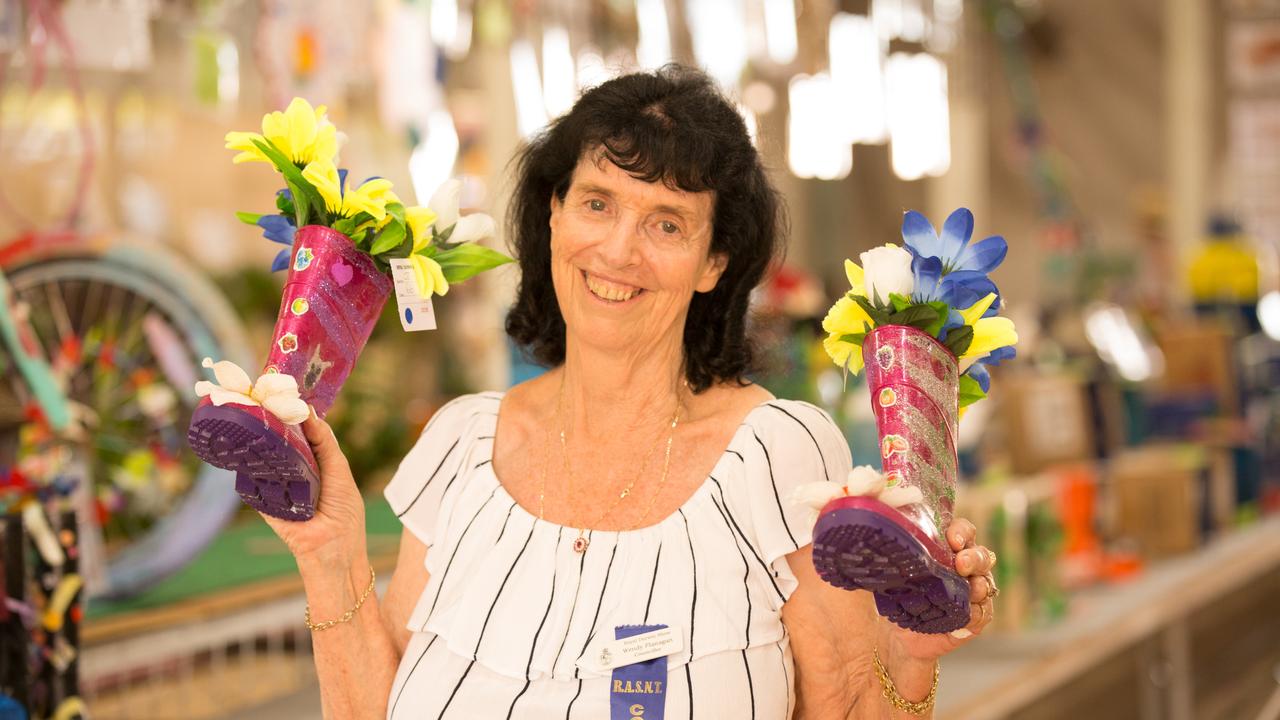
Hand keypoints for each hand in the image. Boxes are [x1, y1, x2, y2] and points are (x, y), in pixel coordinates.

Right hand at [259, 407, 367, 568]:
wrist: (333, 548)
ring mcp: (275, 483)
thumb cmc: (343, 511)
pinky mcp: (262, 499)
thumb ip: (325, 442)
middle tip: (260, 399)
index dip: (290, 414)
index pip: (298, 431)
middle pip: (278, 441)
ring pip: (263, 457)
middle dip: (270, 422)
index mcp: (314, 460)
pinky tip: (243, 447)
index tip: (280, 392)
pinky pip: (252, 480)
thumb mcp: (339, 468)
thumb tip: (308, 412)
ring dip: (257, 440)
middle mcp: (293, 469)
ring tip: (249, 416)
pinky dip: (248, 466)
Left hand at [880, 517, 996, 664]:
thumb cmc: (892, 596)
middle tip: (961, 563)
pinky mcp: (972, 620)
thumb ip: (881, 549)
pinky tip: (967, 612)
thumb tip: (855, 524)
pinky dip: (977, 612)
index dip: (962, 532)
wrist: (895, 638)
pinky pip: (983, 614)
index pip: (963, 532)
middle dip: (974, 556)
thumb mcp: (887, 571)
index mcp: (946, 551)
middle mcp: (964, 570)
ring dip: (979, 584)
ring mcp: (971, 595)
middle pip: (981, 555)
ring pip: (986, 583)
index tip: (952, 538)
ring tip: (969, 587)